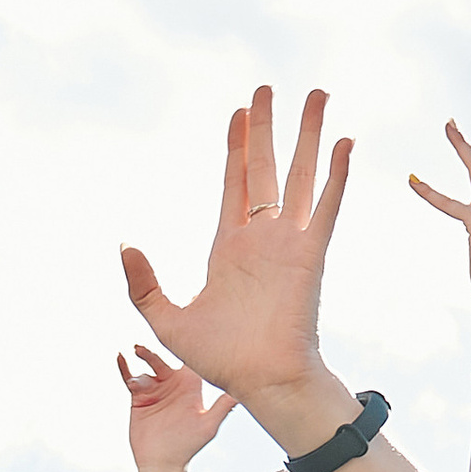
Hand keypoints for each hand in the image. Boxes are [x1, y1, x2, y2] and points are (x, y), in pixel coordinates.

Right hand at [118, 342, 237, 471]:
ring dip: (142, 357)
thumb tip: (242, 392)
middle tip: (146, 346)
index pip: (189, 358)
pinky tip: (120, 357)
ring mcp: (155, 388)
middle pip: (164, 359)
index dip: (187, 344)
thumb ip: (223, 406)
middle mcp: (173, 383)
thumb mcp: (209, 425)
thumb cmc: (189, 446)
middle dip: (156, 350)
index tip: (183, 327)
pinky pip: (130, 377)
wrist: (163, 463)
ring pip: (147, 366)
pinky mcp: (139, 396)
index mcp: (190, 385)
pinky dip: (124, 367)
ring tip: (136, 353)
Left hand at [121, 85, 352, 429]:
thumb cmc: (221, 360)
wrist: (260, 383)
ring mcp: (289, 243)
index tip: (240, 110)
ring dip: (309, 135)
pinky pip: (326, 207)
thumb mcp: (167, 320)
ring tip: (318, 96)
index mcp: (229, 246)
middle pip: (266, 167)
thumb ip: (143, 284)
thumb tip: (125, 245)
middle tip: (268, 88)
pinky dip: (337, 175)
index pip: (234, 182)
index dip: (236, 145)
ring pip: (301, 176)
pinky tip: (346, 143)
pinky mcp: (311, 256)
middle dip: (267, 126)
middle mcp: (261, 238)